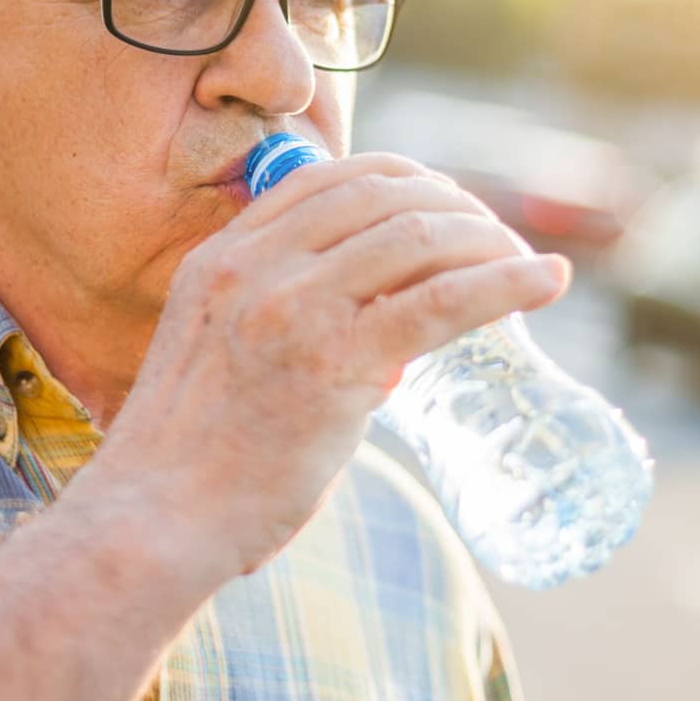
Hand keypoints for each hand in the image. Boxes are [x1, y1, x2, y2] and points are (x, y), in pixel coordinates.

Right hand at [91, 153, 569, 578]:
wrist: (150, 521)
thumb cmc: (188, 462)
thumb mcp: (212, 354)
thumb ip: (271, 322)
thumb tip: (376, 334)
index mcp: (222, 257)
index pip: (329, 178)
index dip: (403, 180)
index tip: (444, 207)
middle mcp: (256, 268)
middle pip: (384, 195)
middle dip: (455, 207)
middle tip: (497, 241)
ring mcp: (294, 310)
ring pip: (420, 238)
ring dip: (490, 240)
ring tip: (527, 264)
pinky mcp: (334, 364)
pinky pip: (442, 302)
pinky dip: (507, 283)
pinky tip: (549, 283)